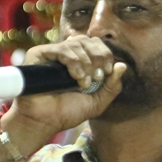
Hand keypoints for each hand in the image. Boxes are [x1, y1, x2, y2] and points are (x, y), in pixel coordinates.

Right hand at [6, 36, 127, 146]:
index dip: (105, 54)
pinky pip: (62, 49)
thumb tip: (122, 65)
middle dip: (98, 57)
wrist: (45, 121)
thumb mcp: (96, 102)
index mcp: (79, 61)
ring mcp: (52, 53)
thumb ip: (111, 86)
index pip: (96, 44)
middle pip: (88, 40)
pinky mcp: (39, 54)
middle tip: (97, 76)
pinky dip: (74, 62)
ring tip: (84, 82)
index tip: (106, 73)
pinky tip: (77, 77)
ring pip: (76, 43)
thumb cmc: (66, 112)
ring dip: (86, 63)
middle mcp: (66, 54)